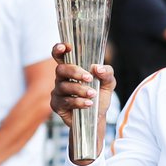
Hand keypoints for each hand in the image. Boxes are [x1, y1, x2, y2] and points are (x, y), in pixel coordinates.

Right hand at [51, 43, 116, 159]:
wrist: (97, 118)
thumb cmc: (100, 96)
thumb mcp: (109, 83)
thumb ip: (107, 73)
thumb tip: (97, 68)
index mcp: (72, 69)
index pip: (60, 56)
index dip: (59, 49)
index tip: (66, 47)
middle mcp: (62, 79)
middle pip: (61, 69)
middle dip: (75, 72)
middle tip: (89, 78)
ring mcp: (58, 92)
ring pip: (64, 87)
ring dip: (80, 90)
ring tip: (93, 95)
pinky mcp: (57, 105)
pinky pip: (65, 101)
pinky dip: (79, 102)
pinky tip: (89, 104)